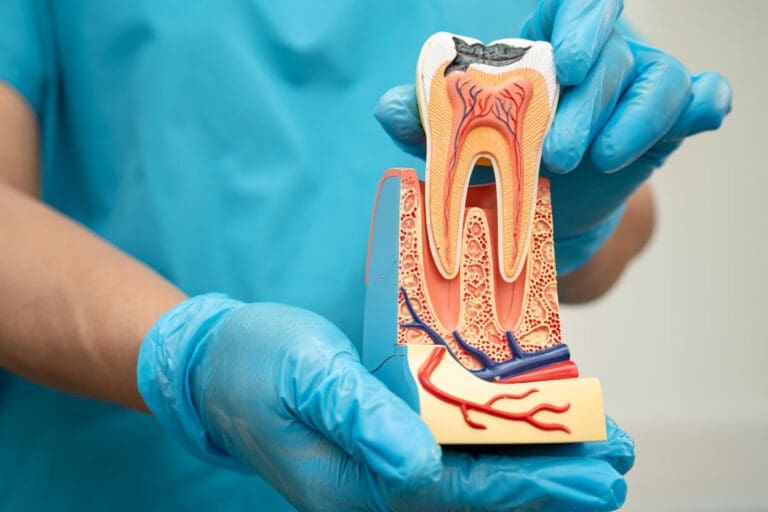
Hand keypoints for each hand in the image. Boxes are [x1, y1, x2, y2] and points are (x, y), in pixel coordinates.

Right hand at [138, 294, 633, 510]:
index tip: (600, 472)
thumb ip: (362, 418)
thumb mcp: (306, 379)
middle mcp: (379, 486)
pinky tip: (529, 433)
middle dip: (553, 482)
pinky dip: (497, 445)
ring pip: (473, 476)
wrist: (216, 369)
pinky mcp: (383, 445)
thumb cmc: (256, 366)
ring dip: (533, 465)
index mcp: (361, 482)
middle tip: (619, 466)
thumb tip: (422, 464)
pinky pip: (452, 453)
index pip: (466, 492)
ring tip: (595, 452)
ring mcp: (382, 469)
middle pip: (481, 494)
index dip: (537, 484)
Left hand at [375, 0, 730, 273]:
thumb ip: (430, 121)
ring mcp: (640, 86)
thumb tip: (386, 107)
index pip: (576, 7)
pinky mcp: (670, 122)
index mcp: (551, 44)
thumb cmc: (507, 162)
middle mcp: (601, 55)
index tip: (571, 60)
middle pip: (612, 53)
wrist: (547, 208)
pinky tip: (699, 116)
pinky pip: (699, 99)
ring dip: (634, 120)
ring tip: (600, 160)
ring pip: (658, 79)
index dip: (583, 21)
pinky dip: (703, 105)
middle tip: (556, 153)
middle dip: (588, 102)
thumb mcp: (466, 143)